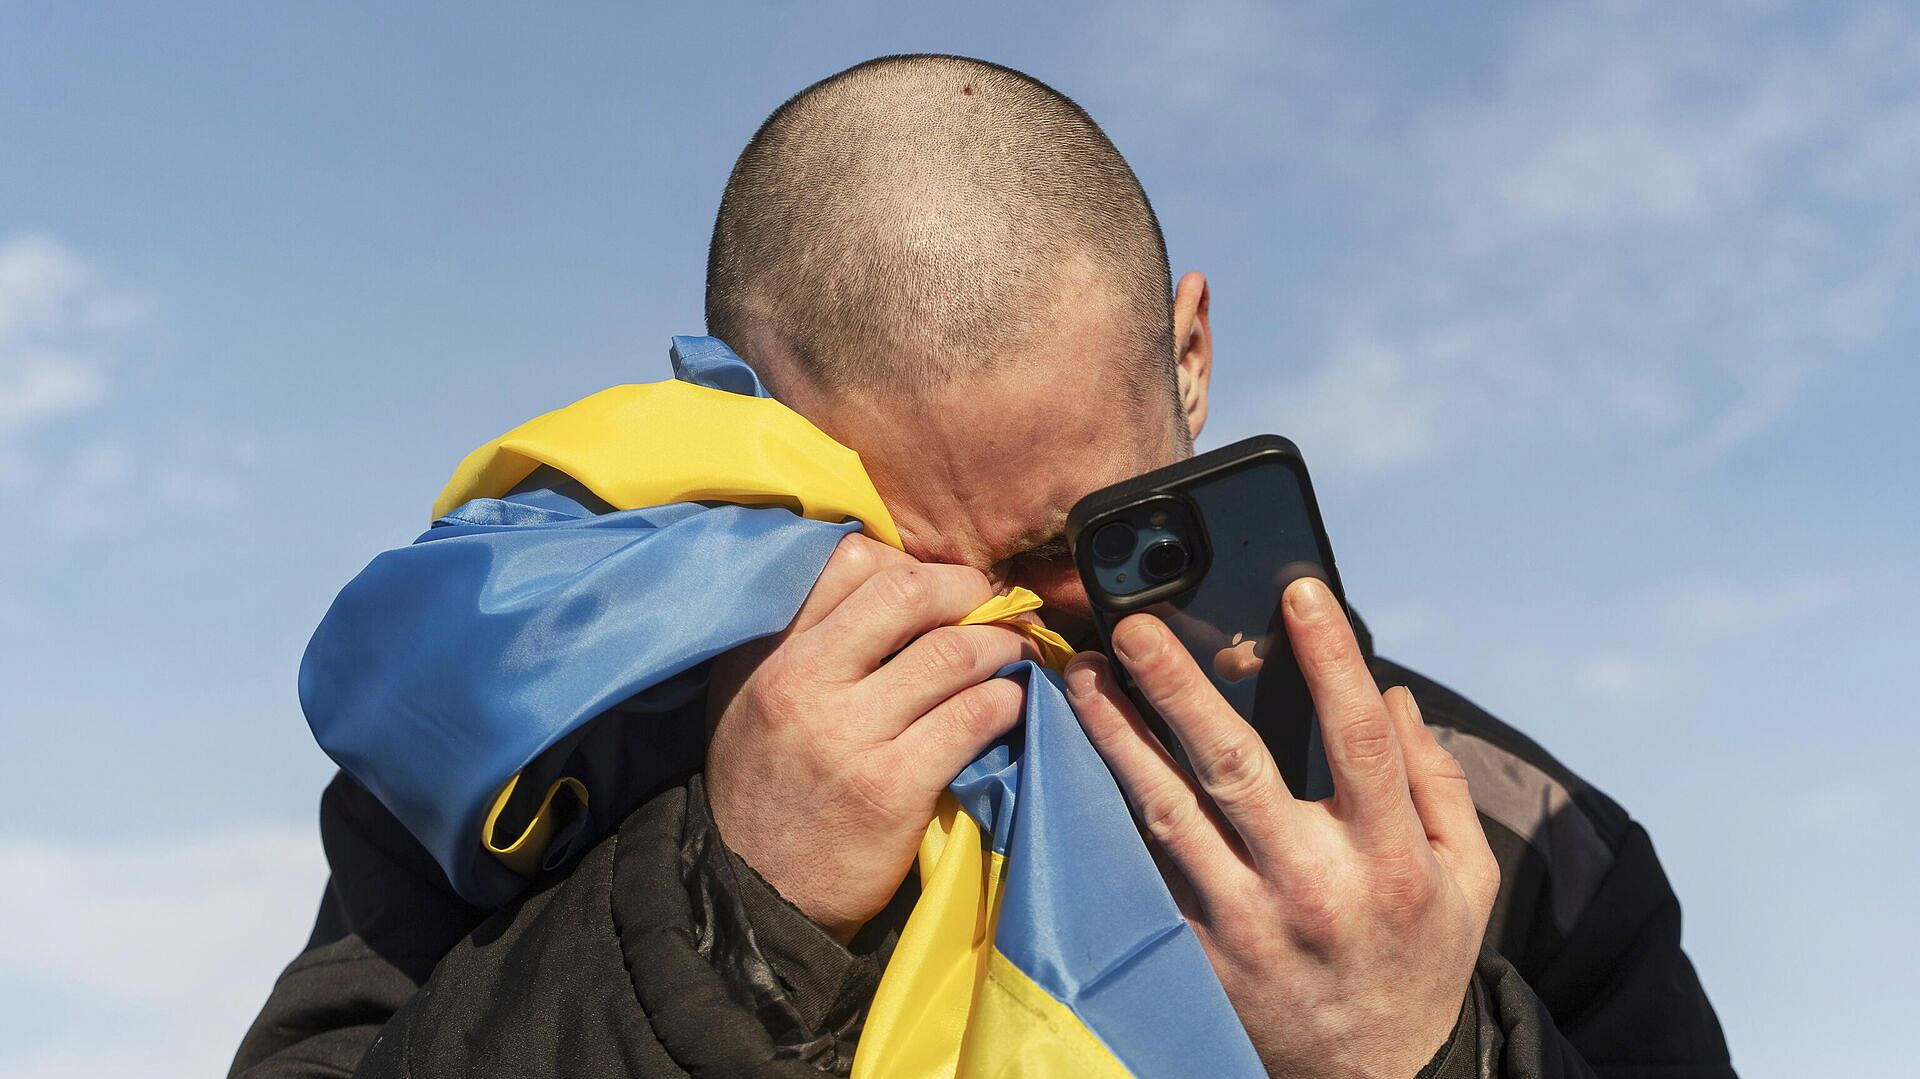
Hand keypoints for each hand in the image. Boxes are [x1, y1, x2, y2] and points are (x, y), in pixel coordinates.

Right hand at [705, 533, 1039, 942]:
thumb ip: (802, 632)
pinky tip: (1011, 706)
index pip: (851, 560)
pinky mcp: (892, 786)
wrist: (756, 893)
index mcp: (766, 649)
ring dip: (1002, 645)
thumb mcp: (752, 692)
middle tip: (994, 606)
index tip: (938, 589)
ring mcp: (847, 734)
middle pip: (909, 591)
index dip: (911, 563)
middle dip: (968, 591)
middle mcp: (799, 680)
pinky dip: (1007, 702)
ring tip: (1015, 653)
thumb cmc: (765, 784)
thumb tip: (890, 574)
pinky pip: (974, 716)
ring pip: (954, 653)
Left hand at [1064, 577, 1499, 1077]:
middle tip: (1135, 623)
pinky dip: (1105, 807)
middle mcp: (1312, 887)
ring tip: (1083, 673)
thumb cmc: (1419, 960)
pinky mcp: (1194, 952)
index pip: (1359, 739)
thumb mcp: (1467, 881)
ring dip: (1117, 736)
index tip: (1299, 590)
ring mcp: (1244, 924)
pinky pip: (1142, 867)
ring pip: (1167, 812)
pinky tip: (1073, 755)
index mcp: (1389, 859)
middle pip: (1236, 768)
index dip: (1332, 658)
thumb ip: (1437, 784)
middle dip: (1179, 688)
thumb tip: (1396, 697)